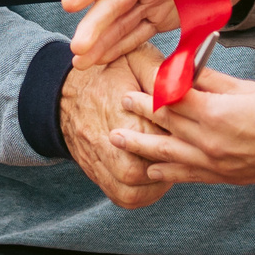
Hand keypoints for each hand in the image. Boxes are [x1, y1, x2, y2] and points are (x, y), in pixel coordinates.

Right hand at [59, 45, 172, 210]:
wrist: (65, 92)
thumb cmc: (107, 74)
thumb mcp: (134, 58)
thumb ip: (159, 72)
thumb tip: (185, 84)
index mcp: (116, 109)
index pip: (152, 134)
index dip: (175, 135)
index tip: (189, 127)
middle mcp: (103, 140)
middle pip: (139, 169)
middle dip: (166, 163)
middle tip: (183, 150)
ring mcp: (98, 161)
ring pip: (132, 189)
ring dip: (156, 183)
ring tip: (171, 165)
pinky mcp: (98, 174)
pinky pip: (123, 196)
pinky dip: (143, 194)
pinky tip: (155, 179)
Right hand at [61, 0, 254, 67]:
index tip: (70, 3)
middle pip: (113, 3)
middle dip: (94, 26)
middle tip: (78, 48)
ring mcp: (149, 0)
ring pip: (119, 23)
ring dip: (99, 43)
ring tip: (80, 63)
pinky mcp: (158, 18)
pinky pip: (134, 35)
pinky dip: (117, 48)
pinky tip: (99, 61)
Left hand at [107, 67, 254, 196]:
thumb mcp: (247, 89)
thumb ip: (211, 81)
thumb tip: (185, 68)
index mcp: (215, 112)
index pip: (172, 97)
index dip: (153, 87)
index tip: (140, 79)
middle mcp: (208, 140)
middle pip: (163, 123)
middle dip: (139, 112)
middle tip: (121, 102)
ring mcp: (212, 162)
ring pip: (165, 154)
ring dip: (138, 146)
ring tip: (115, 139)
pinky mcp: (220, 177)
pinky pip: (184, 176)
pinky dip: (164, 172)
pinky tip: (149, 169)